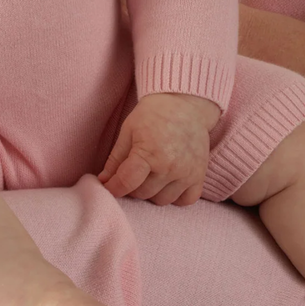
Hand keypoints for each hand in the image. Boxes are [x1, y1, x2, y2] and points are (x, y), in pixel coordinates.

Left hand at [96, 93, 217, 205]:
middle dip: (132, 186)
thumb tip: (104, 181)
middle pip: (143, 193)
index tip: (109, 187)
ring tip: (150, 175)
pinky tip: (168, 183)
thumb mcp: (128, 130)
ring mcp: (187, 174)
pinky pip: (185, 201)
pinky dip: (175, 197)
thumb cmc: (153, 114)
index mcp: (149, 152)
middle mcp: (170, 167)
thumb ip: (116, 158)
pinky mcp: (200, 177)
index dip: (114, 188)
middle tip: (131, 172)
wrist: (184, 103)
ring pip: (162, 201)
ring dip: (152, 192)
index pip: (127, 182)